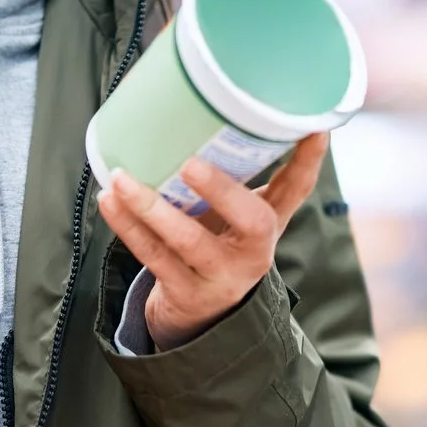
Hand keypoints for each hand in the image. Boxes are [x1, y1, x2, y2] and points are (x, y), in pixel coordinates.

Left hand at [97, 134, 327, 351]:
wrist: (199, 318)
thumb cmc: (214, 246)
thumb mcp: (232, 217)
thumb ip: (229, 177)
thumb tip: (197, 108)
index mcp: (268, 224)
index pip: (297, 190)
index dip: (309, 160)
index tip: (315, 128)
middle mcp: (254, 252)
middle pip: (253, 222)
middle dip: (223, 191)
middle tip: (191, 164)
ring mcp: (222, 277)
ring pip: (189, 242)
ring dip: (153, 208)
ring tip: (123, 180)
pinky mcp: (187, 293)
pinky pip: (154, 257)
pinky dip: (129, 226)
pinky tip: (111, 201)